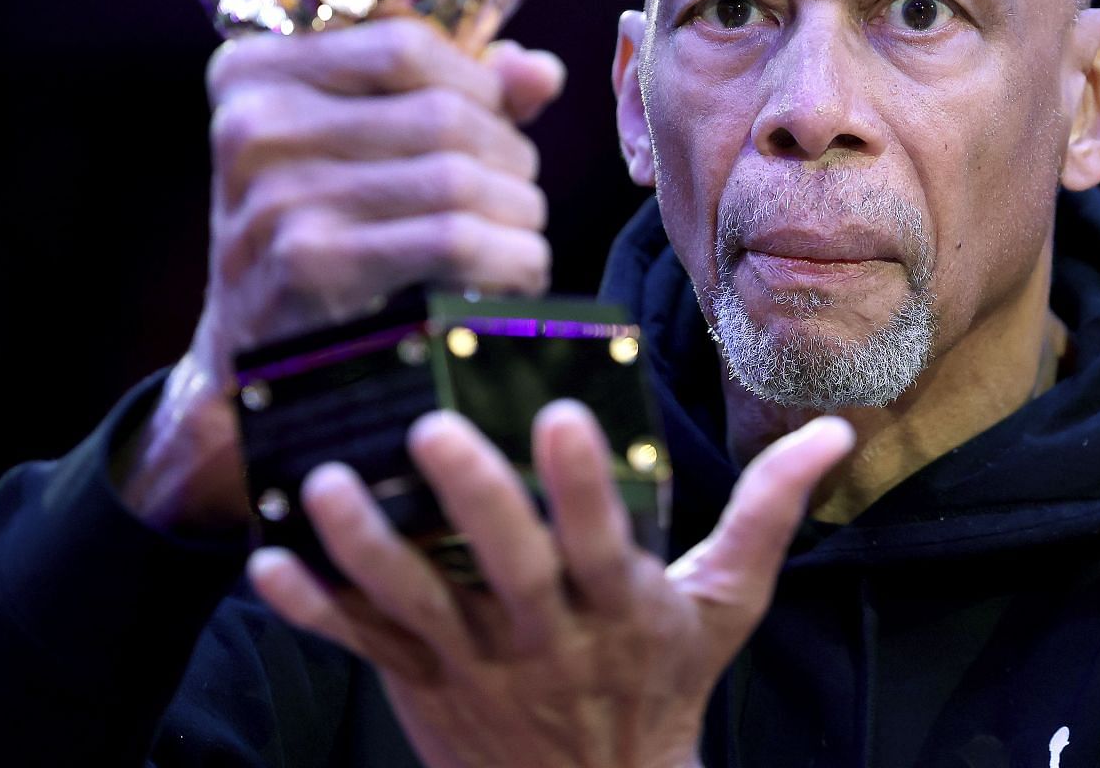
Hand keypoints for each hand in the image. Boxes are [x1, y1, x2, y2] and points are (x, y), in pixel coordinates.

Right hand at [118, 20, 564, 532]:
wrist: (252, 364)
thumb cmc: (324, 234)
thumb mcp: (362, 146)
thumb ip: (453, 92)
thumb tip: (541, 71)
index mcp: (252, 73)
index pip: (404, 44)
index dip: (478, 84)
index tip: (497, 124)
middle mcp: (252, 125)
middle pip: (443, 114)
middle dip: (509, 157)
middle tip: (519, 196)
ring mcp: (274, 198)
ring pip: (459, 178)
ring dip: (519, 212)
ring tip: (521, 237)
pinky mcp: (309, 267)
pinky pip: (453, 241)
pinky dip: (510, 257)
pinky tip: (514, 274)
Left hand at [248, 402, 854, 767]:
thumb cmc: (664, 684)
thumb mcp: (725, 603)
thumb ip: (766, 512)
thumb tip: (834, 432)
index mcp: (621, 608)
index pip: (602, 542)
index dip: (583, 485)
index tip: (563, 415)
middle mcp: (544, 638)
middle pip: (504, 568)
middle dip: (471, 501)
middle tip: (432, 431)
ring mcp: (472, 666)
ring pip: (412, 604)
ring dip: (364, 549)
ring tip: (324, 484)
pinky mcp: (418, 684)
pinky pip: (358, 648)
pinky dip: (310, 611)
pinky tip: (265, 564)